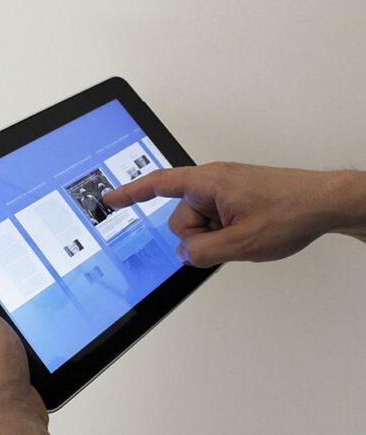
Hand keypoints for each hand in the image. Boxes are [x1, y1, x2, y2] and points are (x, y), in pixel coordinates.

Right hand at [103, 162, 364, 266]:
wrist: (326, 202)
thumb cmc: (291, 211)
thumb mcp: (242, 243)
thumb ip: (204, 252)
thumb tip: (185, 254)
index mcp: (208, 182)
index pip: (158, 185)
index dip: (130, 194)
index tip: (110, 199)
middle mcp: (213, 182)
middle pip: (181, 217)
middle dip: (199, 235)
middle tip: (229, 238)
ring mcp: (225, 190)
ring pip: (199, 222)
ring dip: (216, 235)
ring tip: (244, 233)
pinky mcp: (235, 198)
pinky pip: (215, 219)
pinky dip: (225, 231)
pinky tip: (247, 232)